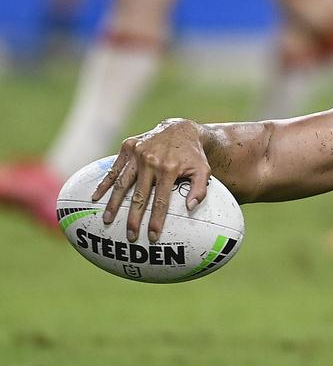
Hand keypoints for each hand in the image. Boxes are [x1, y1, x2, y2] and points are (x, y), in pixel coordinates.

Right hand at [92, 118, 211, 242]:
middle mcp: (151, 161)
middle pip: (139, 195)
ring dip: (113, 203)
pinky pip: (114, 168)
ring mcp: (137, 153)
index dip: (156, 219)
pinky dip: (104, 183)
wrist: (181, 129)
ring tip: (107, 219)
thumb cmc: (193, 155)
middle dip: (133, 218)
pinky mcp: (128, 147)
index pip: (160, 200)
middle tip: (130, 235)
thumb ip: (199, 189)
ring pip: (122, 183)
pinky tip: (96, 197)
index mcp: (169, 169)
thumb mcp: (204, 170)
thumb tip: (190, 208)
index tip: (152, 236)